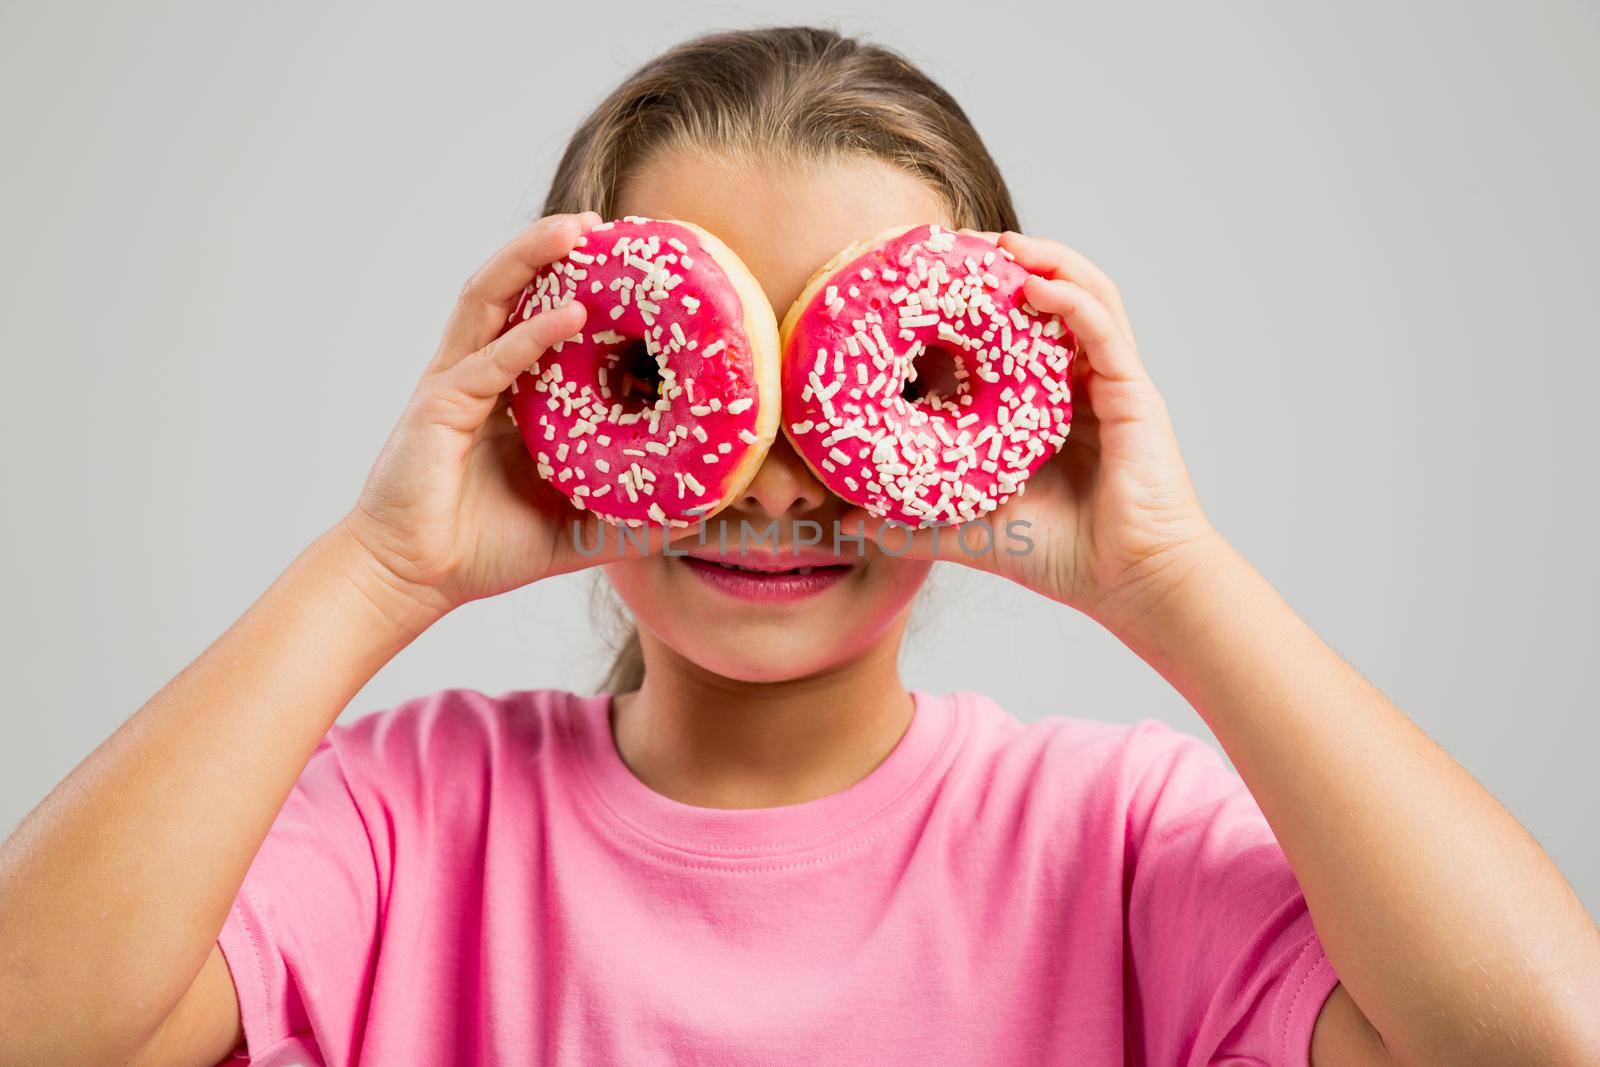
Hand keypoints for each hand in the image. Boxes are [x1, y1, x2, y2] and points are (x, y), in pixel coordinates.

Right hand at [339, 212, 681, 625]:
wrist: (414, 580)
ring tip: (579, 230)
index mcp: (509, 394)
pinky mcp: (440, 405)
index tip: (637, 272)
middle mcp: (480, 374)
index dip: (585, 291)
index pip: (545, 323)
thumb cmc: (484, 551)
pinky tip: (571, 313)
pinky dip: (531, 334)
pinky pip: (490, 359)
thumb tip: (701, 517)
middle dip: (556, 250)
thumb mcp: (577, 530)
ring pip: (493, 299)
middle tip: (610, 226)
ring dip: (532, 258)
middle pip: (516, 290)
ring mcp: (456, 383)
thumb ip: (633, 519)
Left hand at [845, 231, 1222, 625]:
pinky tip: (1034, 284)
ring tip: (1002, 243)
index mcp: (1050, 407)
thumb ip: (914, 523)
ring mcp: (1112, 384)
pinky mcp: (1134, 393)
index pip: (1015, 337)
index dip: (979, 304)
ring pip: (1085, 296)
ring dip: (1046, 261)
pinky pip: (1103, 328)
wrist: (1131, 585)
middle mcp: (1082, 385)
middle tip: (960, 245)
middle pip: (1052, 300)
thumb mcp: (972, 530)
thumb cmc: (1064, 557)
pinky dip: (1071, 297)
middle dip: (1010, 263)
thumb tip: (847, 522)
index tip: (932, 283)